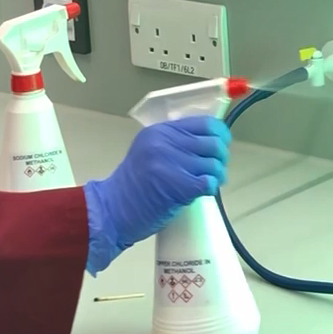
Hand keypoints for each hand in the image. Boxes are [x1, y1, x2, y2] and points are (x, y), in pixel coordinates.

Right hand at [82, 116, 231, 273]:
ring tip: (208, 183)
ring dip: (217, 176)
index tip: (221, 145)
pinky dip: (211, 188)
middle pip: (214, 143)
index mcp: (160, 130)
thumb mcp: (149, 150)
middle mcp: (165, 142)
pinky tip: (203, 191)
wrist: (112, 210)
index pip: (205, 123)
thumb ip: (175, 141)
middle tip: (215, 169)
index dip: (220, 135)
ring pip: (215, 164)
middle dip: (221, 157)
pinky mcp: (178, 186)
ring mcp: (172, 163)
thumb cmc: (133, 185)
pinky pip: (209, 182)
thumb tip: (211, 140)